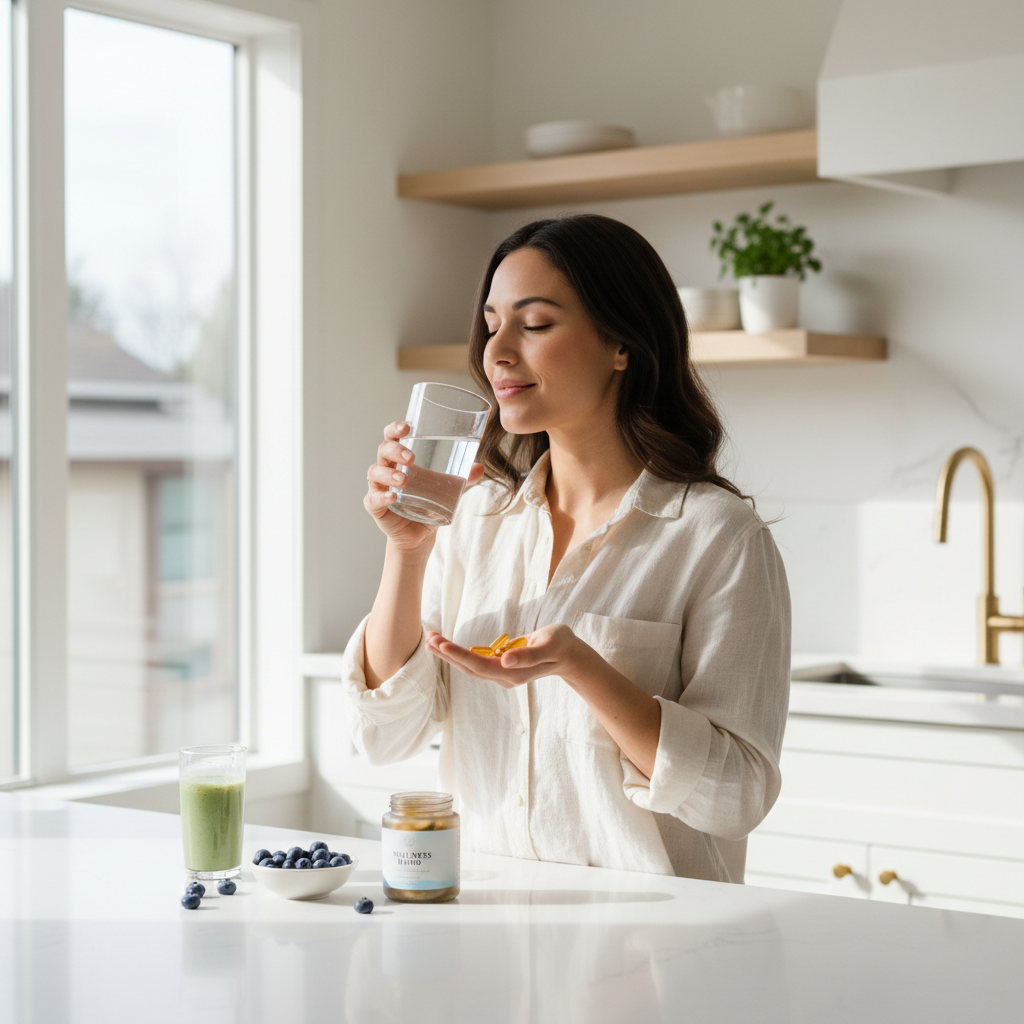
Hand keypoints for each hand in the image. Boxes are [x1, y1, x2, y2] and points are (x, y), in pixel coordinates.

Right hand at [364, 420, 484, 551]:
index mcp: (400, 459)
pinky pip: (373, 499)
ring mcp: (379, 488)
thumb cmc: (428, 503)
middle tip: (410, 458)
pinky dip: (381, 497)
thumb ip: (462, 479)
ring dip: (388, 474)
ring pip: (375, 473)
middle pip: (383, 450)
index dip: (395, 429)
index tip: (407, 427)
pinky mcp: (376, 507)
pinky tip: (392, 497)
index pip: (392, 437)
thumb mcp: (447, 489)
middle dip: (395, 450)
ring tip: (403, 480)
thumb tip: (480, 468)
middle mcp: (387, 469)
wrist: (419, 534)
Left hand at [425, 624, 590, 688]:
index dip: (458, 655)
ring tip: (431, 641)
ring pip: (470, 666)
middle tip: (428, 639)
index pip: (479, 665)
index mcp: (513, 673)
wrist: (571, 656)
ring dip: (450, 654)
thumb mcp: (549, 645)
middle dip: (447, 654)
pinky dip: (460, 654)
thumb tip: (505, 660)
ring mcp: (502, 674)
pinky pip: (476, 662)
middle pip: (469, 668)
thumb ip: (528, 654)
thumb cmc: (562, 646)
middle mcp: (504, 677)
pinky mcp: (502, 668)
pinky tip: (449, 647)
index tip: (441, 643)